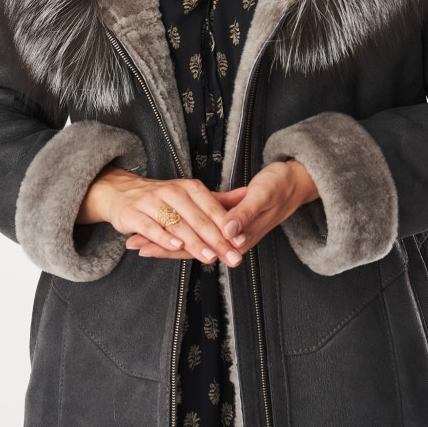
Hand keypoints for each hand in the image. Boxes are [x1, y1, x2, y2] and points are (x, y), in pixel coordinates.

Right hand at [77, 167, 247, 267]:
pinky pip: (151, 226)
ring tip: (209, 257)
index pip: (212, 209)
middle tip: (232, 257)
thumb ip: (218, 200)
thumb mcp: (191, 195)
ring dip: (194, 242)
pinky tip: (175, 246)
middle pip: (198, 219)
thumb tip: (247, 195)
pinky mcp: (135, 213)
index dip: (227, 227)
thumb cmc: (163, 198)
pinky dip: (163, 237)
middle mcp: (173, 192)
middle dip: (216, 240)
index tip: (241, 243)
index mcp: (190, 188)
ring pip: (177, 224)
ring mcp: (153, 202)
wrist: (121, 191)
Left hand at [125, 160, 318, 260]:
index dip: (169, 246)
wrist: (295, 182)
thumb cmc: (280, 187)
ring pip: (191, 240)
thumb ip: (245, 214)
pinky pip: (199, 229)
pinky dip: (180, 230)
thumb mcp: (264, 196)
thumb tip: (227, 232)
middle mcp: (230, 237)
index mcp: (238, 234)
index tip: (144, 244)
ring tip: (138, 241)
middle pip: (189, 246)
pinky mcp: (228, 219)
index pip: (196, 246)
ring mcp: (228, 230)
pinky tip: (164, 229)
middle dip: (160, 246)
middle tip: (132, 244)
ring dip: (166, 241)